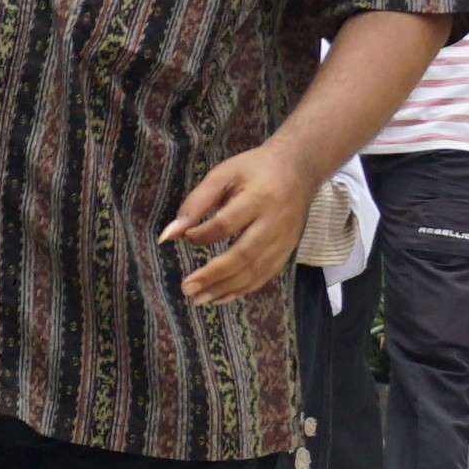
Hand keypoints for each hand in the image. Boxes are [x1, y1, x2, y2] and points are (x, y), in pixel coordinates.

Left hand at [161, 140, 319, 308]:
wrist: (300, 169)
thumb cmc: (254, 169)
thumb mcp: (223, 174)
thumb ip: (196, 202)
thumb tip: (169, 234)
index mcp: (259, 198)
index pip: (227, 223)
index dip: (204, 235)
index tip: (184, 238)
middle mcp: (275, 222)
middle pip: (244, 254)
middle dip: (214, 274)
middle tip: (187, 288)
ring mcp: (285, 239)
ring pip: (256, 270)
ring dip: (227, 287)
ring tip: (199, 298)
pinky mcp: (288, 249)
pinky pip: (266, 274)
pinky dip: (244, 288)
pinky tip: (222, 296)